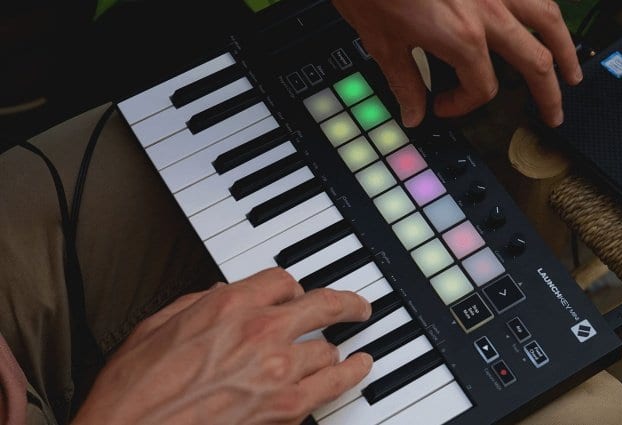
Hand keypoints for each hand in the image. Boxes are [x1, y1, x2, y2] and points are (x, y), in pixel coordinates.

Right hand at [73, 268, 372, 424]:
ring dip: (333, 348)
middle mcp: (260, 331)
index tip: (296, 294)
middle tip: (358, 307)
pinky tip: (359, 367)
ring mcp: (278, 370)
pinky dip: (351, 374)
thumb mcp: (155, 326)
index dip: (291, 287)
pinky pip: (334, 384)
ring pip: (328, 348)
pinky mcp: (286, 408)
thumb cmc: (133, 391)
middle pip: (322, 305)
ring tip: (346, 349)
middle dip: (345, 304)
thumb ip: (196, 303)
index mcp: (228, 304)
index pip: (282, 280)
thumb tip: (219, 293)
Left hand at [332, 0, 580, 127]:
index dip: (463, 104)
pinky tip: (546, 20)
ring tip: (571, 71)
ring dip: (564, 48)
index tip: (443, 105)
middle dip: (548, 93)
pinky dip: (543, 9)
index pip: (481, 87)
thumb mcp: (382, 40)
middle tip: (553, 114)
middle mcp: (489, 11)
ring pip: (547, 18)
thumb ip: (404, 81)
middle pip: (534, 61)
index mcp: (462, 37)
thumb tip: (413, 112)